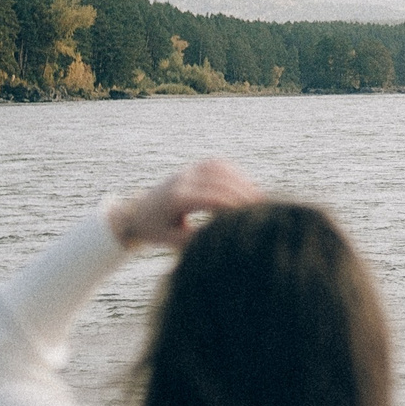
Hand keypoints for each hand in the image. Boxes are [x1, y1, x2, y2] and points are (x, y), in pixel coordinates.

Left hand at [109, 159, 262, 250]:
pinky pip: (220, 164)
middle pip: (220, 181)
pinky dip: (236, 174)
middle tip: (266, 208)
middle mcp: (184, 179)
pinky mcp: (195, 167)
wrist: (139, 212)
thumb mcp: (174, 241)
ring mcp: (189, 170)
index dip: (234, 206)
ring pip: (222, 169)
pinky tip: (248, 187)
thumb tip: (226, 240)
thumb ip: (198, 239)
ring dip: (243, 181)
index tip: (253, 217)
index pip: (212, 198)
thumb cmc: (157, 230)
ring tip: (260, 198)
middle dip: (244, 193)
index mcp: (177, 198)